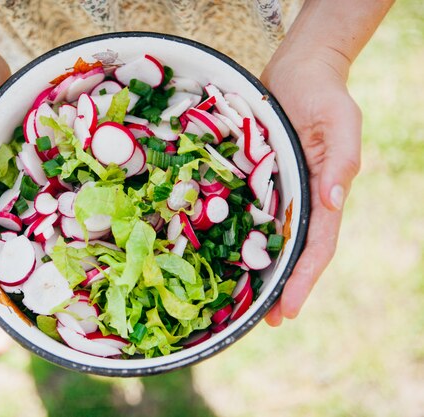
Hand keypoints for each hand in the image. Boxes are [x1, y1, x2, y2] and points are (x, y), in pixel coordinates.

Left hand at [260, 51, 361, 325]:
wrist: (300, 71)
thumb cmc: (324, 94)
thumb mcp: (341, 123)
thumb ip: (341, 161)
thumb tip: (334, 201)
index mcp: (325, 194)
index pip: (317, 247)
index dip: (303, 280)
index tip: (287, 311)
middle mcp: (302, 199)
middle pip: (292, 252)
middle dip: (280, 287)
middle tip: (262, 322)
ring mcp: (279, 191)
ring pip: (268, 238)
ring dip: (258, 269)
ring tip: (240, 302)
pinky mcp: (257, 179)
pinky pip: (246, 211)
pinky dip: (237, 235)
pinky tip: (220, 253)